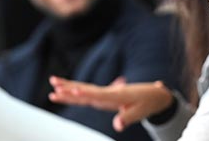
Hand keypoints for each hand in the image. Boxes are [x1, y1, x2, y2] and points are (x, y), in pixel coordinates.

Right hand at [49, 76, 173, 131]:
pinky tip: (65, 90)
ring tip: (53, 83)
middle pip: (86, 89)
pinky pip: (87, 93)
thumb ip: (128, 118)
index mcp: (117, 95)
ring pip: (84, 89)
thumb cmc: (148, 103)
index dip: (86, 93)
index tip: (73, 90)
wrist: (155, 94)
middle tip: (53, 84)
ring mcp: (106, 93)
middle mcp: (109, 92)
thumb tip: (117, 126)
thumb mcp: (140, 112)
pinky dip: (76, 92)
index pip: (98, 94)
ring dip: (69, 87)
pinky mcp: (104, 95)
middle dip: (69, 87)